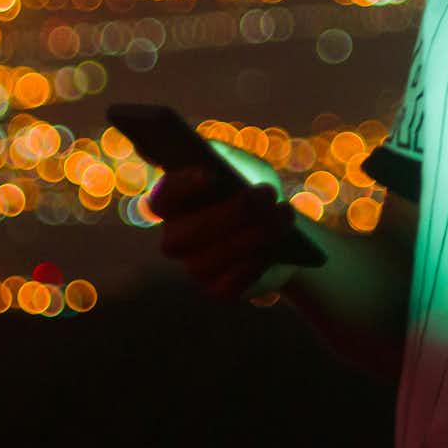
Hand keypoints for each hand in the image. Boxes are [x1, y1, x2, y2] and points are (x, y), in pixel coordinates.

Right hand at [148, 141, 301, 301]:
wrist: (281, 224)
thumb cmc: (254, 186)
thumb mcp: (243, 164)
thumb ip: (226, 158)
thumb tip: (215, 159)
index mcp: (173, 203)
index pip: (163, 197)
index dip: (181, 187)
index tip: (210, 174)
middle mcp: (176, 238)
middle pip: (187, 233)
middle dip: (231, 213)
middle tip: (266, 192)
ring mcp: (194, 267)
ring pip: (210, 260)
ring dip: (252, 236)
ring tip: (284, 214)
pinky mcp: (218, 289)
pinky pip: (228, 286)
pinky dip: (252, 267)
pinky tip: (273, 249)